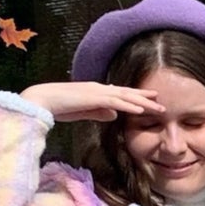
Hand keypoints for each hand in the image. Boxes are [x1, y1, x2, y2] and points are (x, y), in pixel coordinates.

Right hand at [20, 82, 164, 123]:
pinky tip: (141, 111)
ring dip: (143, 103)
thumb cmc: (60, 106)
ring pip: (125, 97)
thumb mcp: (84, 112)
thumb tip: (115, 116)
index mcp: (97, 92)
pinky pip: (115, 102)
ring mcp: (96, 92)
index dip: (136, 96)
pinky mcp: (92, 98)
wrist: (42, 100)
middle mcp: (99, 89)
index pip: (121, 93)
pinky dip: (129, 106)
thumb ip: (99, 113)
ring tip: (159, 109)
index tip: (151, 99)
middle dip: (145, 98)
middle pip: (127, 93)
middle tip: (162, 102)